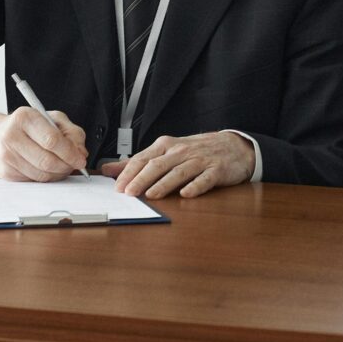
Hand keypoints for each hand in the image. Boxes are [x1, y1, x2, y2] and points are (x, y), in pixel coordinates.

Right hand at [0, 107, 88, 179]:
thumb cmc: (27, 127)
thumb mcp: (51, 119)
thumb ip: (71, 132)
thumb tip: (81, 153)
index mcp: (25, 117)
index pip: (51, 140)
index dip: (70, 153)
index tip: (80, 159)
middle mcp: (12, 136)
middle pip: (47, 160)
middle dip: (66, 166)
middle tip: (74, 165)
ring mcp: (6, 155)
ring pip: (41, 175)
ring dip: (58, 174)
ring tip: (62, 166)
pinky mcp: (5, 172)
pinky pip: (33, 181)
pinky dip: (46, 178)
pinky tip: (47, 169)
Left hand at [101, 131, 255, 199]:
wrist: (233, 146)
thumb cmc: (197, 151)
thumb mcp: (166, 152)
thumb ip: (138, 162)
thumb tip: (109, 170)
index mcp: (167, 146)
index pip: (143, 158)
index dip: (129, 172)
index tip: (117, 186)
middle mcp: (181, 151)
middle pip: (158, 165)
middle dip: (141, 179)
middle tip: (129, 193)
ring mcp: (200, 160)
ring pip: (178, 172)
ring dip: (164, 184)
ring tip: (151, 195)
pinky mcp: (216, 170)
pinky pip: (204, 179)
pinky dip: (195, 186)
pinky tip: (186, 194)